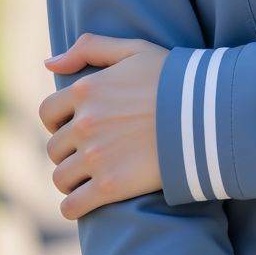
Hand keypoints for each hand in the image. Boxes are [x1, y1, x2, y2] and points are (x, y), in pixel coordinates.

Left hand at [37, 34, 168, 219]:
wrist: (208, 114)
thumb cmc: (175, 78)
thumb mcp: (135, 50)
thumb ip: (90, 47)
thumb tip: (49, 62)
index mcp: (86, 90)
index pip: (48, 112)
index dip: (58, 122)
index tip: (75, 128)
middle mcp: (84, 124)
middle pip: (54, 148)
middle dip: (69, 152)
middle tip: (91, 154)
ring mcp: (95, 156)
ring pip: (61, 177)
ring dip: (71, 180)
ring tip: (90, 179)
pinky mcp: (109, 186)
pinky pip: (72, 206)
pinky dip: (73, 207)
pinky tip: (86, 203)